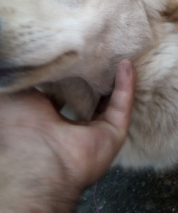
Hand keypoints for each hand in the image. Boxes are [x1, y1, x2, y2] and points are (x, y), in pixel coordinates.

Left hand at [0, 59, 135, 212]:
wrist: (38, 162)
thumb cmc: (19, 129)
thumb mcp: (15, 94)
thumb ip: (27, 76)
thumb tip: (33, 59)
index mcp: (46, 118)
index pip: (62, 92)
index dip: (69, 73)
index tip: (75, 53)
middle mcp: (72, 126)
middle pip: (90, 95)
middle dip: (95, 75)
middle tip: (100, 50)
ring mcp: (94, 131)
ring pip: (110, 99)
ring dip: (115, 78)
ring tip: (118, 53)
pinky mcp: (113, 133)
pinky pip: (122, 104)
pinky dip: (126, 84)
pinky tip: (126, 65)